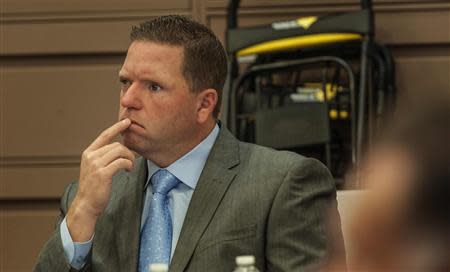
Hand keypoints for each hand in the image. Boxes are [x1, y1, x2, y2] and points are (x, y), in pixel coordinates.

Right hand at [67, 119, 133, 241]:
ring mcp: (96, 165)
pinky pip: (121, 162)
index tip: (127, 121)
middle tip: (132, 161)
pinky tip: (128, 170)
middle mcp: (91, 156)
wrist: (86, 205)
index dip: (116, 127)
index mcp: (88, 153)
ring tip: (130, 167)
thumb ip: (103, 157)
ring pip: (120, 151)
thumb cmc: (94, 188)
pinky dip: (128, 165)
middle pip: (116, 145)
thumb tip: (121, 148)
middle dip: (128, 152)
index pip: (104, 135)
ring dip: (129, 158)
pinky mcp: (103, 173)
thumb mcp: (95, 168)